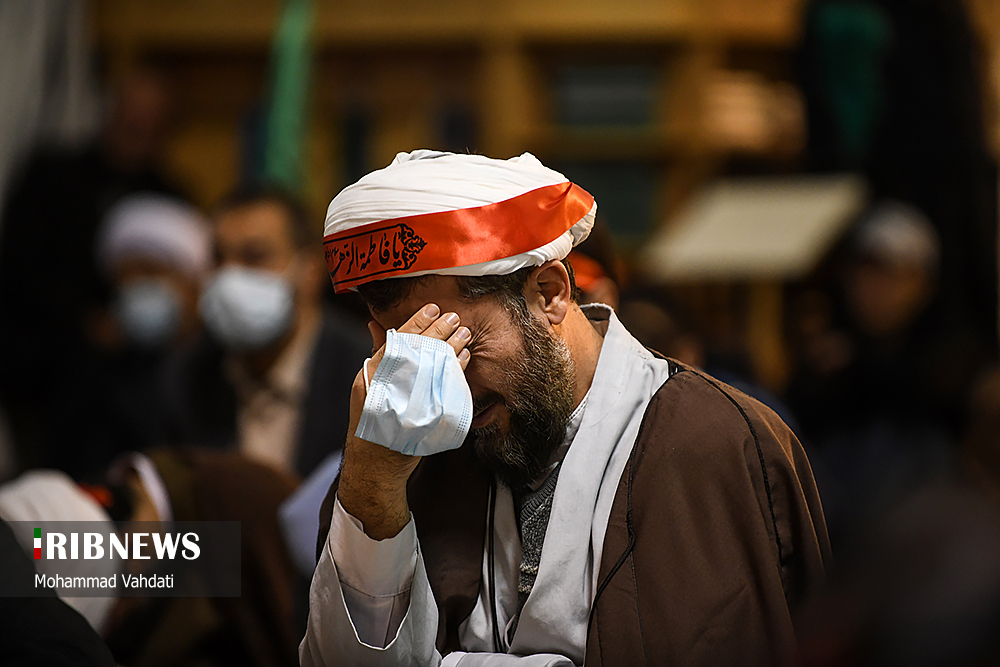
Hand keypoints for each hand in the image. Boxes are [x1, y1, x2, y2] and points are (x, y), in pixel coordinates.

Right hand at [338, 303, 471, 539]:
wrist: (377, 463)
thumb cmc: (375, 420)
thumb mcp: (370, 385)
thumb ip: (379, 355)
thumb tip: (376, 324)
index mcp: (370, 373)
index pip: (397, 339)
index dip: (417, 322)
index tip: (434, 308)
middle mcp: (383, 384)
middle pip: (417, 349)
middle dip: (439, 330)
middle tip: (456, 317)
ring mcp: (402, 400)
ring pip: (433, 365)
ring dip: (452, 347)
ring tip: (466, 334)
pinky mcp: (420, 415)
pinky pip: (444, 386)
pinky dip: (456, 370)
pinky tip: (465, 359)